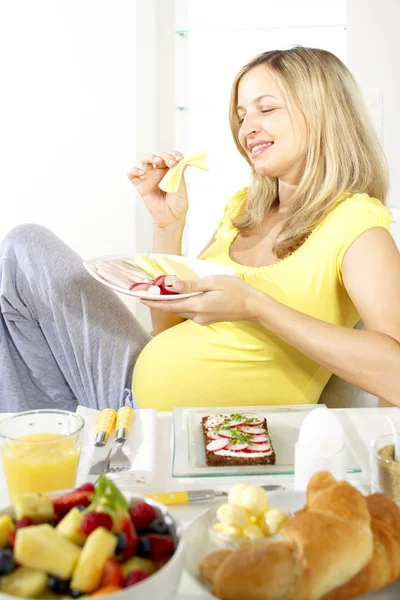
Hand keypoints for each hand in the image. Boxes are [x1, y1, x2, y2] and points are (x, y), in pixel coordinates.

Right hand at [127, 151, 187, 228]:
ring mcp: (149, 178)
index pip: (170, 157)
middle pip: (159, 156)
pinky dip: (134, 170)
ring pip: (145, 160)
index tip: (180, 158)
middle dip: (165, 157)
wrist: (171, 217)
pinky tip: (141, 172)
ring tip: (157, 161)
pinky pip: (132, 174)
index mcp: (170, 171)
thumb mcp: (182, 187)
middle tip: (171, 163)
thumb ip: (179, 174)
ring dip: (150, 157)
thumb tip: (181, 161)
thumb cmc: (178, 203)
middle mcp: (159, 172)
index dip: (174, 154)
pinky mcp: (141, 185)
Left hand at [140, 275, 262, 325]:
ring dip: (170, 302)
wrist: (253, 306)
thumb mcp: (213, 282)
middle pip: (174, 308)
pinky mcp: (206, 319)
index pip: (170, 305)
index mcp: (198, 306)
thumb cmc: (236, 291)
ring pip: (181, 309)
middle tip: (146, 292)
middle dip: (159, 301)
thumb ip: (191, 285)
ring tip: (159, 292)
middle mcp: (197, 316)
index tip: (141, 298)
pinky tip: (180, 296)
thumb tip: (172, 285)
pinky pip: (189, 311)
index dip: (154, 302)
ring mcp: (202, 319)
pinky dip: (181, 304)